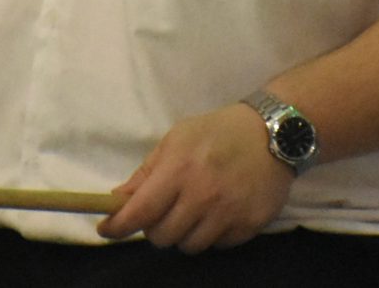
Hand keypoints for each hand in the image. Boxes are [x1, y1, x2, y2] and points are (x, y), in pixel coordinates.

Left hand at [97, 103, 291, 251]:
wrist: (273, 133)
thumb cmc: (217, 132)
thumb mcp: (177, 139)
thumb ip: (147, 172)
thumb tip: (118, 201)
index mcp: (180, 169)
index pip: (141, 211)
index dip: (118, 226)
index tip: (106, 229)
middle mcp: (203, 195)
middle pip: (162, 236)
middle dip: (156, 227)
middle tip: (163, 211)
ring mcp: (228, 213)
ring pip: (189, 246)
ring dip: (184, 233)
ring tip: (193, 210)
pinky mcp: (249, 225)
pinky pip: (218, 245)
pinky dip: (212, 234)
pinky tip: (218, 212)